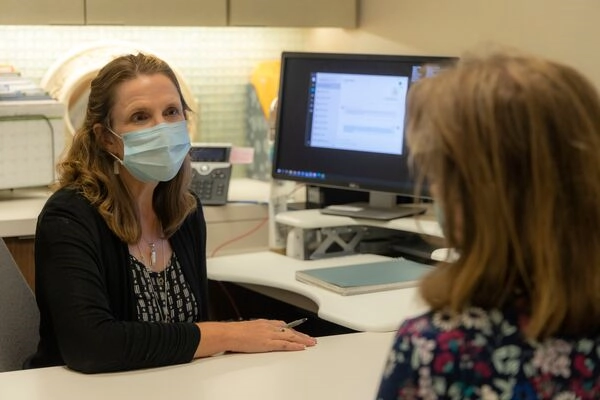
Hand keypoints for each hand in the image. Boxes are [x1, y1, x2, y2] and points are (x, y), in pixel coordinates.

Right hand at [195, 319, 316, 356]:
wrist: (229, 333)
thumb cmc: (234, 332)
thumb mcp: (247, 327)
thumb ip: (255, 330)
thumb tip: (255, 334)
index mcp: (264, 323)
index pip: (282, 325)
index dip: (292, 329)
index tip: (298, 332)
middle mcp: (269, 327)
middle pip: (289, 330)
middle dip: (301, 334)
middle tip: (310, 338)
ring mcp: (270, 335)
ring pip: (290, 336)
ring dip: (302, 340)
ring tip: (311, 343)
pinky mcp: (268, 343)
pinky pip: (285, 344)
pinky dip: (294, 346)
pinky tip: (301, 347)